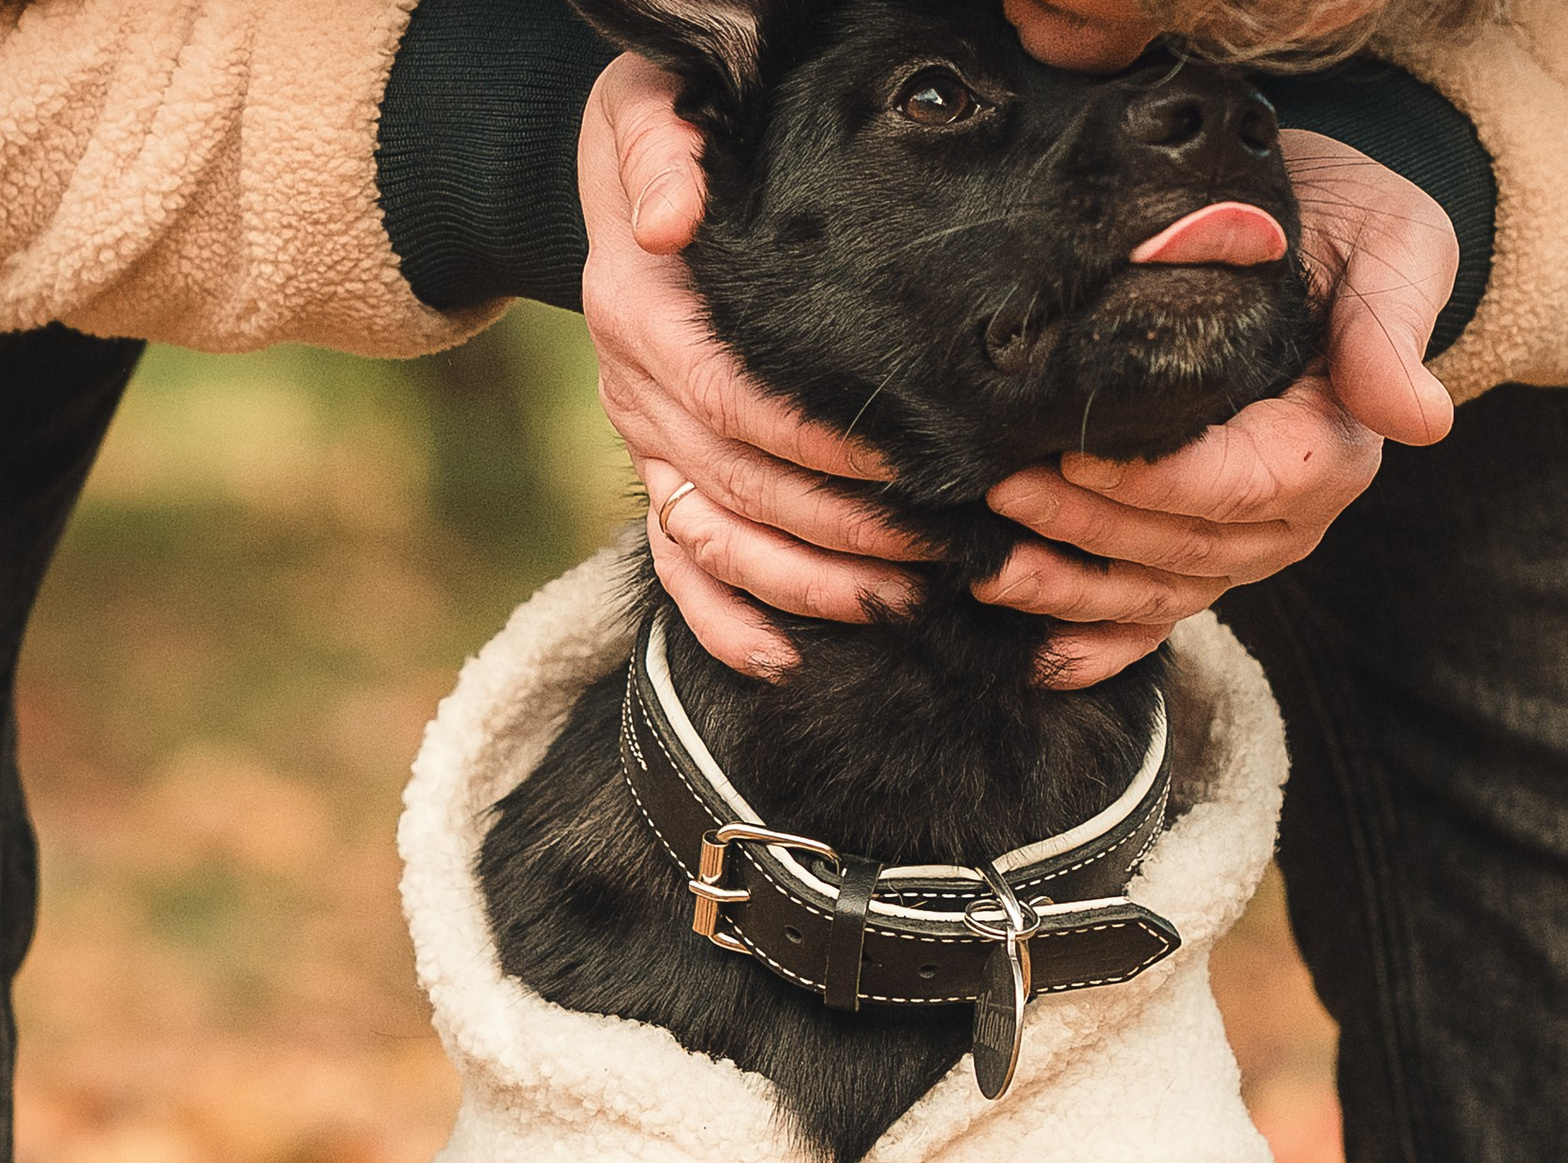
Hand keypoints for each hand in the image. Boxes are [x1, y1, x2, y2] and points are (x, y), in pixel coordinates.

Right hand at [574, 0, 1168, 684]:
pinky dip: (722, 621)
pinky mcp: (657, 471)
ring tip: (894, 606)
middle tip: (941, 551)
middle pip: (737, 484)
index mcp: (642, 308)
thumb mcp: (650, 99)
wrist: (627, 174)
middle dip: (840, 528)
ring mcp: (645, 438)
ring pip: (714, 540)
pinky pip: (676, 565)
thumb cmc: (672, 125)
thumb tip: (664, 220)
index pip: (730, 398)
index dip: (816, 445)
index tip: (903, 465)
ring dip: (801, 585)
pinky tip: (782, 658)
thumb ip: (659, 141)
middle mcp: (636, 386)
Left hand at [978, 130, 1459, 684]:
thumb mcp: (1389, 247)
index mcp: (1332, 451)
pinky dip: (1093, 641)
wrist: (1315, 231)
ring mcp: (1241, 544)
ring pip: (1154, 591)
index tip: (1073, 456)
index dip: (1150, 485)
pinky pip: (1149, 615)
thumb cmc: (1349, 229)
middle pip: (1180, 547)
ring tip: (989, 567)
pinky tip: (1032, 650)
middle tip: (997, 490)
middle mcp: (1290, 516)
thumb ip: (1388, 331)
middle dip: (1084, 528)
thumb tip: (1419, 421)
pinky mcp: (1199, 547)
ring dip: (1069, 590)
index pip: (1237, 491)